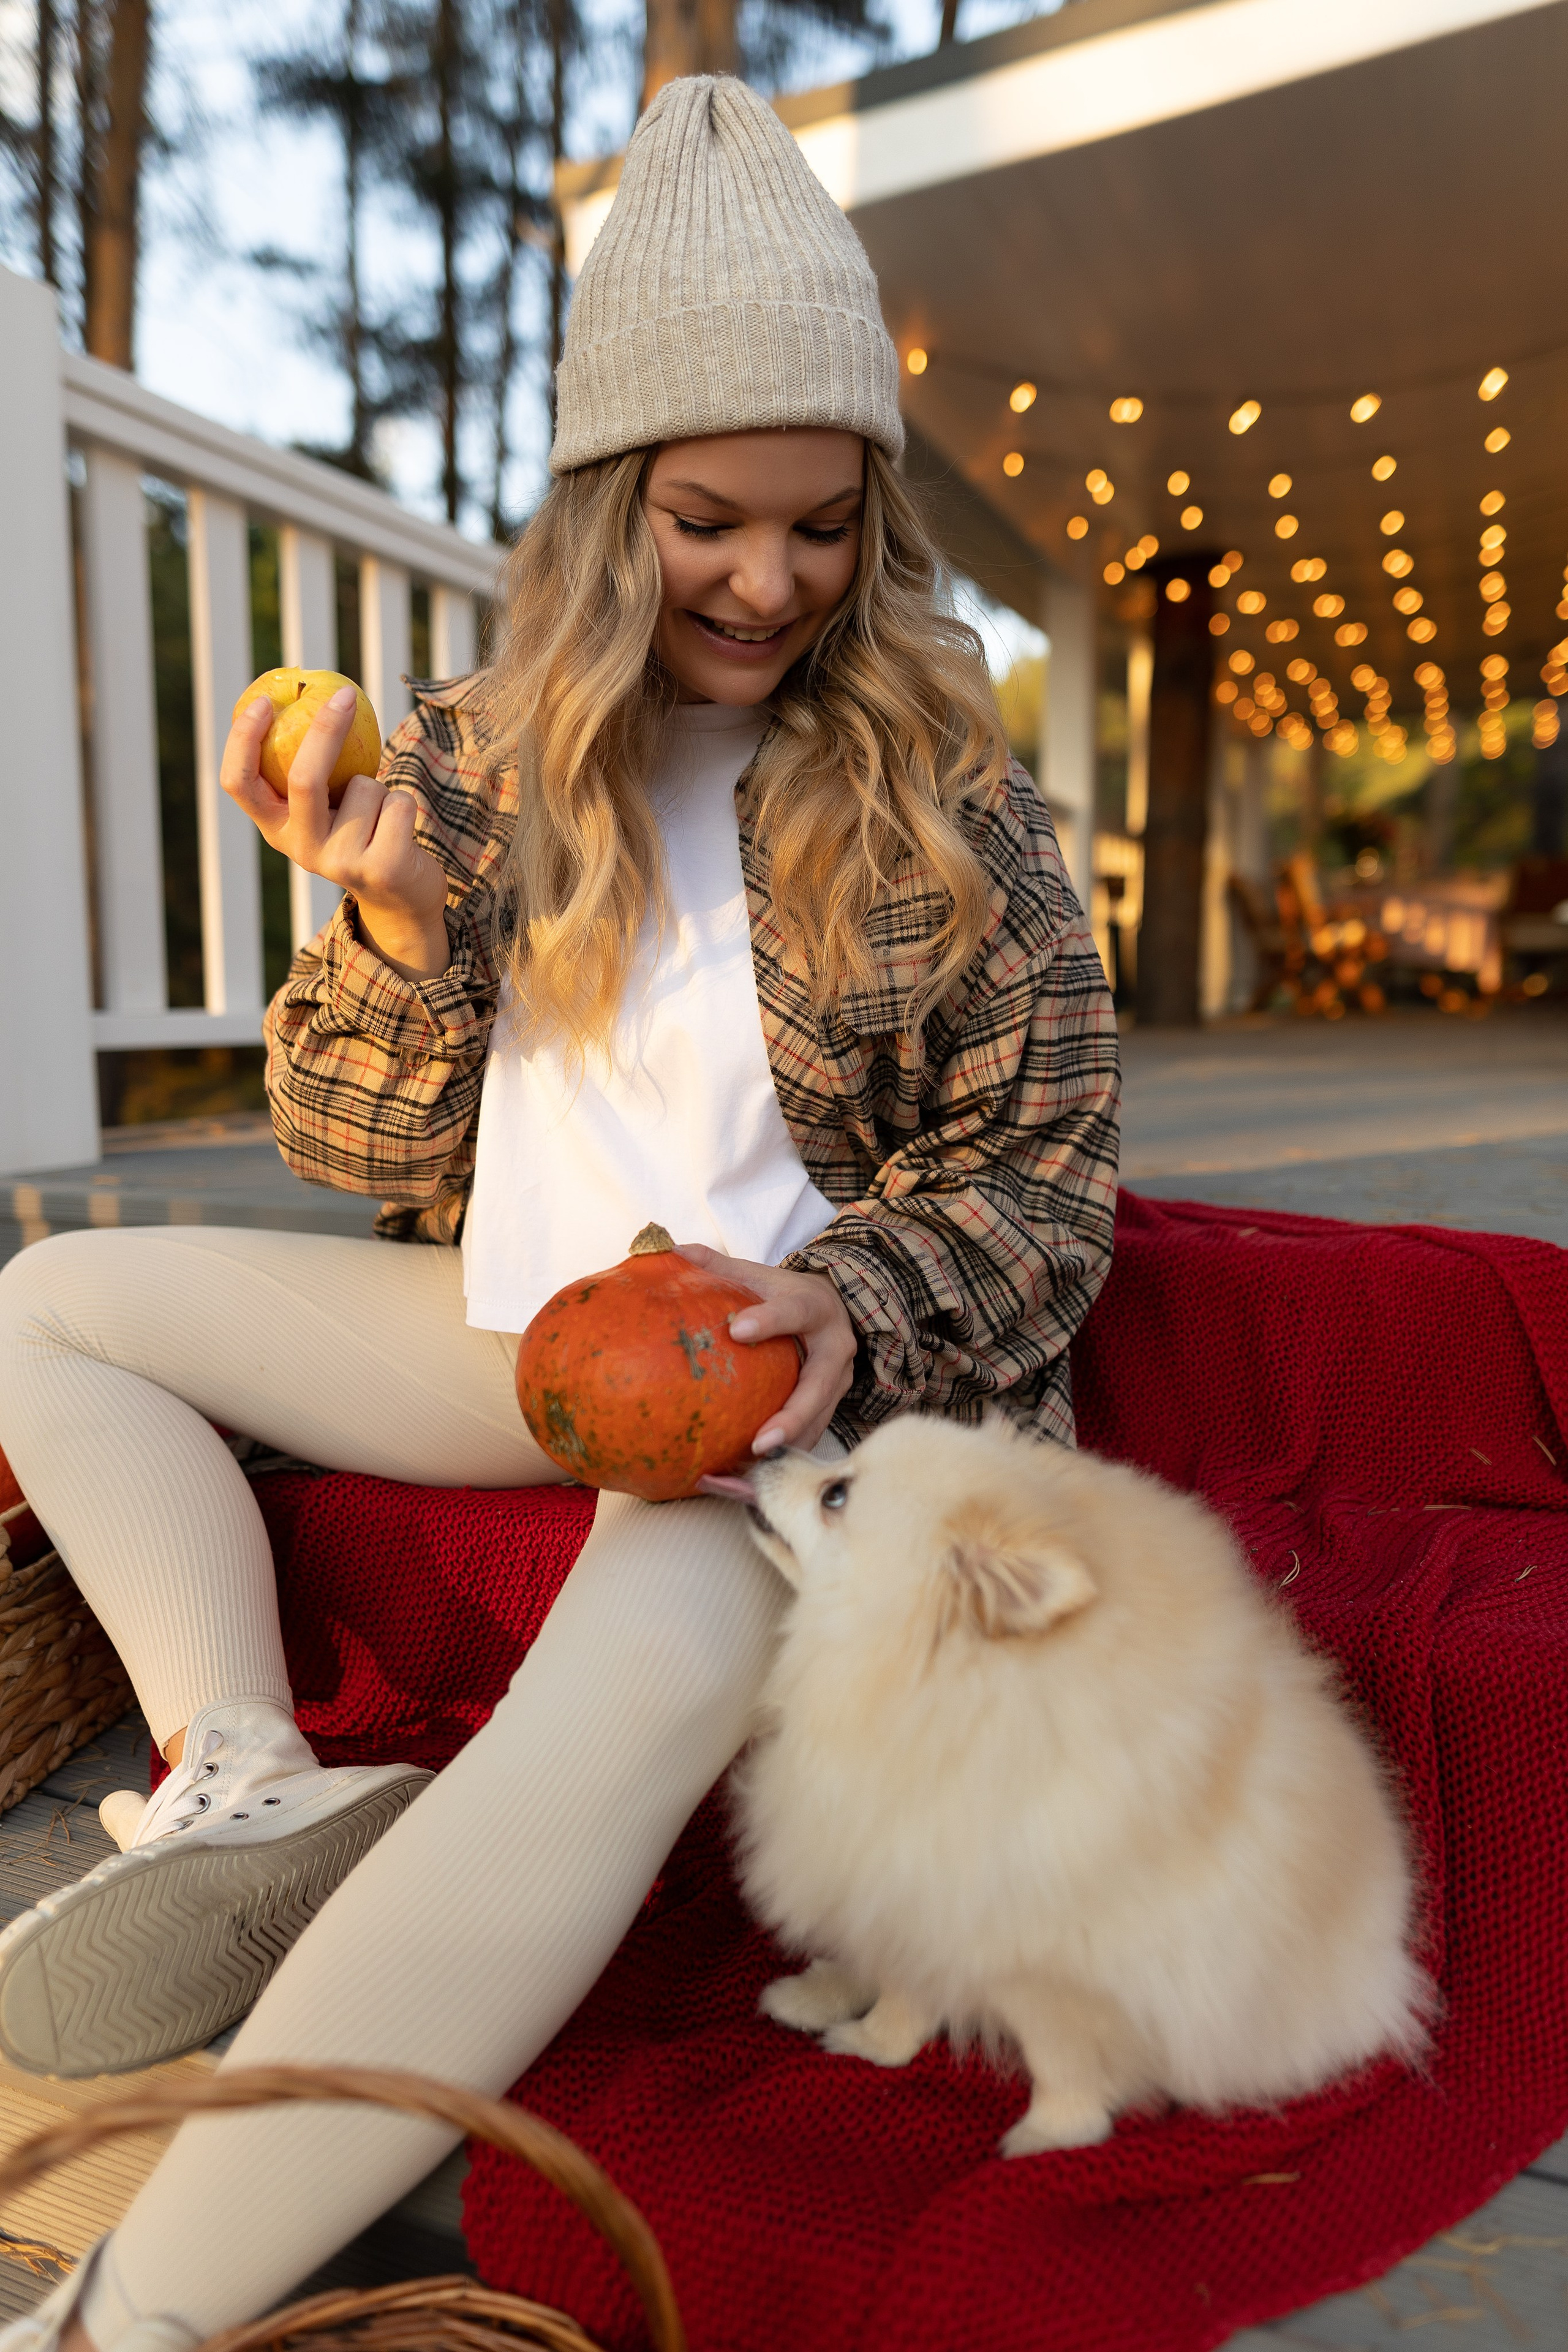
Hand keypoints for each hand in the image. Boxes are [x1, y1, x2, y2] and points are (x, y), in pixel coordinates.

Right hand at [221, 686, 449, 980]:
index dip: (242, 740)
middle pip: (303, 779)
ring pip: (363, 786)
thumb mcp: (325, 806)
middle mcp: (301, 849)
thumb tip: (312, 692)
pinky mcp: (383, 868)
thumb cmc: (359, 832)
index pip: (239, 784)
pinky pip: (397, 802)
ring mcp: (341, 863)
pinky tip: (399, 831)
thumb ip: (311, 767)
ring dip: (379, 784)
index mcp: (276, 829)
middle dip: (325, 730)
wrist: (401, 899)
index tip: (262, 701)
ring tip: (378, 815)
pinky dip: (403, 802)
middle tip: (345, 696)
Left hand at [678, 1244, 856, 1452]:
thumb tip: (669, 1249)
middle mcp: (835, 1348)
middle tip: (761, 1441)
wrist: (836, 1307)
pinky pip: (810, 1436)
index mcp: (814, 1307)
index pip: (794, 1311)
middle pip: (819, 1386)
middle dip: (792, 1416)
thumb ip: (718, 1265)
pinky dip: (783, 1457)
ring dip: (788, 1448)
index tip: (736, 1329)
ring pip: (818, 1421)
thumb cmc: (786, 1293)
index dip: (768, 1321)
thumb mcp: (759, 1274)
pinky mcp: (832, 1406)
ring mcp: (839, 1382)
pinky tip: (746, 1478)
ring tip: (750, 1470)